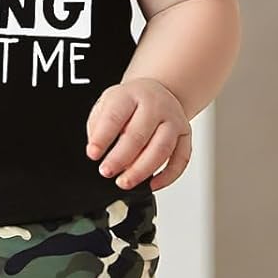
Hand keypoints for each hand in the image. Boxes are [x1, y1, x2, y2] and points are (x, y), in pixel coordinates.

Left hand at [85, 78, 191, 192]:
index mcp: (131, 96)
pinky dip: (168, 176)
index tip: (93, 154)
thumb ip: (99, 127)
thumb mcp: (107, 104)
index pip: (115, 117)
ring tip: (125, 181)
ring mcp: (173, 120)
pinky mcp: (185, 135)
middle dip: (120, 158)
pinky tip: (152, 185)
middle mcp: (155, 106)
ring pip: (162, 149)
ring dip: (142, 170)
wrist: (157, 92)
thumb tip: (97, 151)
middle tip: (106, 172)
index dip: (102, 138)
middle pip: (139, 135)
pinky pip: (181, 159)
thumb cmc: (130, 103)